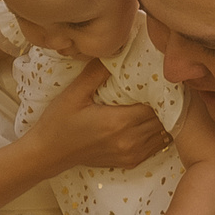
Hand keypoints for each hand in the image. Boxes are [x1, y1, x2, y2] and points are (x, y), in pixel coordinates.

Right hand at [27, 62, 168, 172]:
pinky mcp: (129, 162)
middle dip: (165, 104)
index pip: (155, 105)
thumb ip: (96, 73)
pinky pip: (155, 147)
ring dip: (164, 119)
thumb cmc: (59, 122)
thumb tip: (115, 53)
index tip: (160, 80)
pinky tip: (152, 121)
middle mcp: (129, 140)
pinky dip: (158, 134)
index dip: (161, 92)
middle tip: (164, 88)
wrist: (49, 153)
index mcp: (118, 122)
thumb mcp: (74, 93)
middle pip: (163, 120)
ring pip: (163, 135)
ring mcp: (131, 154)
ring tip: (161, 103)